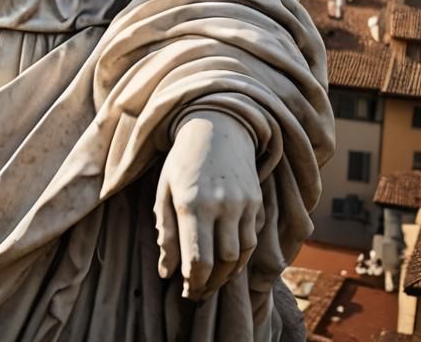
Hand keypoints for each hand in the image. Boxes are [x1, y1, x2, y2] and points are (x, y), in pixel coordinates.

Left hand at [154, 110, 262, 301]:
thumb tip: (166, 272)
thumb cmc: (183, 161)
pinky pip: (251, 241)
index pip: (197, 259)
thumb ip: (166, 232)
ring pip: (240, 256)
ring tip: (210, 281)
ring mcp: (241, 204)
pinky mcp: (255, 203)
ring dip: (226, 275)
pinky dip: (240, 259)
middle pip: (221, 262)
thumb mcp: (165, 190)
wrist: (216, 128)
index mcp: (191, 202)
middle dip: (209, 283)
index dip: (192, 282)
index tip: (185, 290)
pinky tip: (226, 263)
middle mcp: (220, 205)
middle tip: (197, 292)